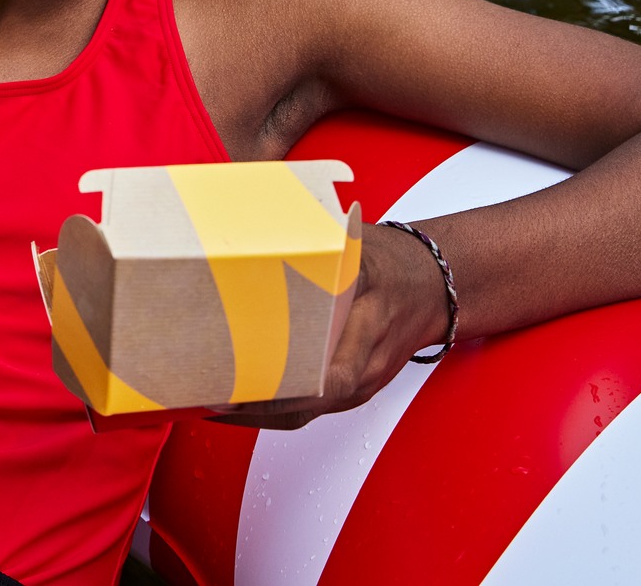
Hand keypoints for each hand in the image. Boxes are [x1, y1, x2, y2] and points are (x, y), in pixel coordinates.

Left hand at [211, 219, 451, 429]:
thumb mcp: (360, 247)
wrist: (433, 287)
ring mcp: (360, 384)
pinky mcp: (350, 389)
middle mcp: (367, 365)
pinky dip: (269, 410)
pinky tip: (233, 404)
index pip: (332, 373)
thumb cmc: (392, 263)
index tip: (243, 380)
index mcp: (371, 326)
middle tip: (208, 395)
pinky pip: (308, 409)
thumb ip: (323, 246)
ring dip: (256, 414)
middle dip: (257, 406)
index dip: (287, 384)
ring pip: (305, 412)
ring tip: (206, 402)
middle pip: (309, 402)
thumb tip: (268, 228)